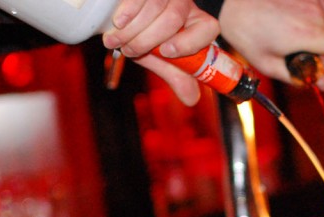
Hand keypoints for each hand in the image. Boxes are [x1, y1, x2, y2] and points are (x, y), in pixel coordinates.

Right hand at [104, 0, 218, 104]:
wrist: (131, 14)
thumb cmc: (152, 37)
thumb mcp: (165, 59)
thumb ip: (177, 76)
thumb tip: (191, 99)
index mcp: (198, 24)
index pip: (207, 29)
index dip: (188, 42)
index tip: (166, 52)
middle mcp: (185, 3)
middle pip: (172, 19)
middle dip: (147, 40)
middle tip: (130, 52)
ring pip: (154, 6)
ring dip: (131, 30)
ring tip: (116, 42)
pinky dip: (126, 12)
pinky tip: (118, 23)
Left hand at [217, 0, 323, 90]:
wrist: (232, 1)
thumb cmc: (247, 34)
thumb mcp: (269, 65)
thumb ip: (300, 78)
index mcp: (309, 36)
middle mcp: (319, 17)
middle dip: (320, 60)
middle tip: (289, 58)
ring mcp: (317, 4)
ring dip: (315, 43)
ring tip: (283, 37)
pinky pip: (323, 20)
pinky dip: (311, 28)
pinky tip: (289, 24)